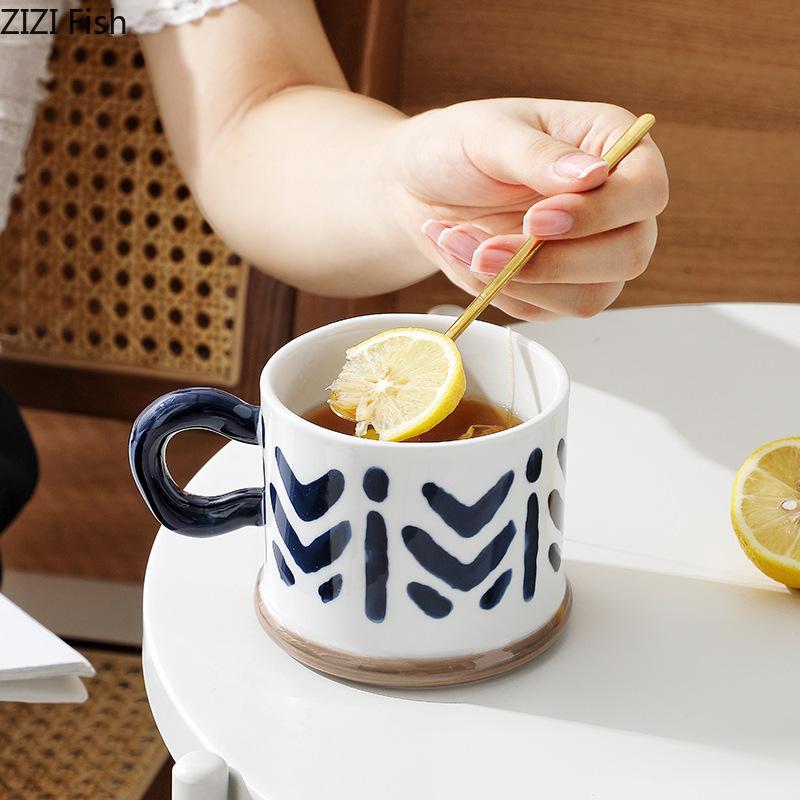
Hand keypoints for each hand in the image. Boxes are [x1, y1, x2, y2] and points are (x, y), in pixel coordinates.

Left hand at [386, 98, 667, 319]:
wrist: (416, 190)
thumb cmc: (455, 147)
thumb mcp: (487, 135)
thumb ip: (537, 154)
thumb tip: (593, 175)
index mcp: (612, 147)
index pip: (647, 189)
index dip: (601, 213)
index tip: (538, 220)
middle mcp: (614, 205)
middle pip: (629, 254)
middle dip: (555, 261)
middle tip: (490, 248)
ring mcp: (591, 253)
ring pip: (591, 296)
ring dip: (521, 281)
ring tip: (462, 244)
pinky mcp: (557, 290)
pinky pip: (546, 310)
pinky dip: (501, 291)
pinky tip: (467, 257)